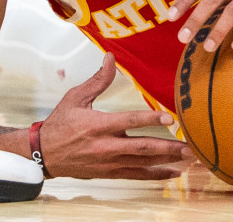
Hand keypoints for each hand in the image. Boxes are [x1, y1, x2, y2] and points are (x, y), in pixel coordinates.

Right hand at [40, 54, 192, 178]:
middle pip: (142, 148)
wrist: (42, 153)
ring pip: (142, 164)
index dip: (151, 119)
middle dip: (168, 147)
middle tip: (189, 146)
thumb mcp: (76, 97)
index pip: (129, 121)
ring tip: (188, 158)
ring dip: (167, 162)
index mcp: (98, 125)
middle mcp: (105, 146)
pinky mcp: (108, 172)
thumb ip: (98, 80)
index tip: (171, 118)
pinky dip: (155, 174)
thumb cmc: (60, 123)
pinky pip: (136, 175)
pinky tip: (172, 173)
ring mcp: (108, 162)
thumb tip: (111, 57)